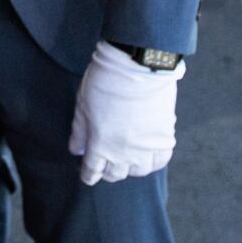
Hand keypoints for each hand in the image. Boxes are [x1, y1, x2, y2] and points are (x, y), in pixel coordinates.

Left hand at [70, 42, 182, 185]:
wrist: (138, 67)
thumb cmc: (106, 81)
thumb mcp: (83, 105)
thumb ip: (79, 131)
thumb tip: (76, 149)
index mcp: (100, 145)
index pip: (92, 171)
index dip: (89, 175)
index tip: (88, 175)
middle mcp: (123, 152)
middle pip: (115, 174)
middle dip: (108, 171)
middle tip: (106, 163)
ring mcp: (146, 147)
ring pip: (139, 171)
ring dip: (131, 167)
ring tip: (127, 158)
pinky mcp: (164, 137)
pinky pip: (161, 160)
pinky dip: (153, 160)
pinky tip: (148, 153)